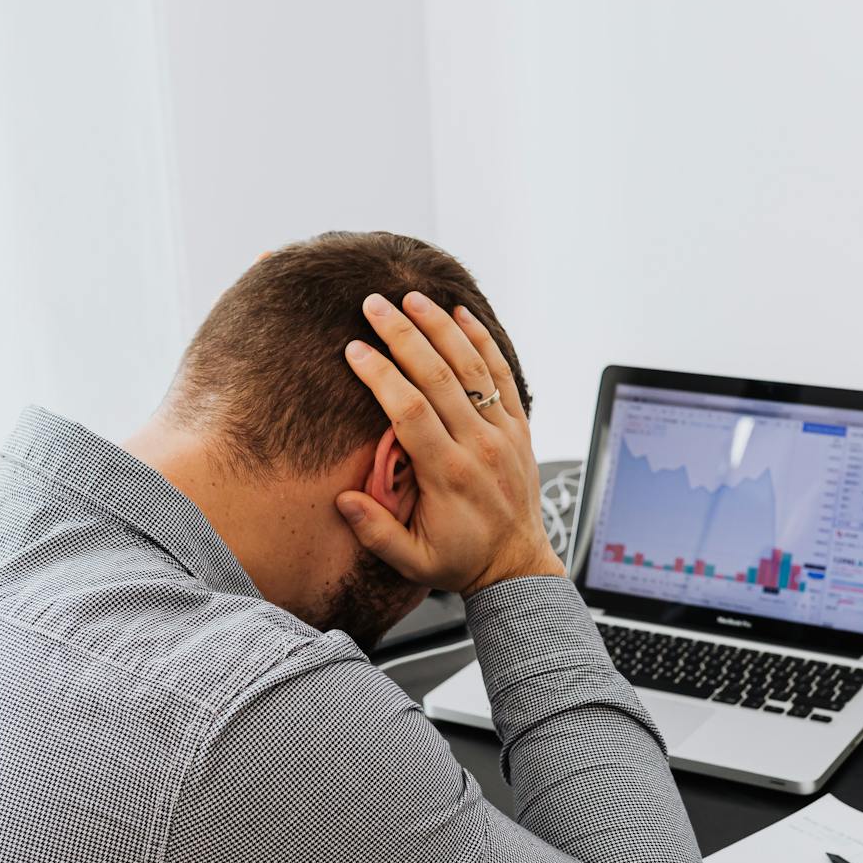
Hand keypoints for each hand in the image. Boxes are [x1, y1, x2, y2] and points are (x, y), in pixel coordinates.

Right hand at [336, 292, 565, 595]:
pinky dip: (483, 340)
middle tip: (373, 304)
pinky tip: (461, 314)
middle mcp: (479, 445)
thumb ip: (376, 532)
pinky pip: (503, 374)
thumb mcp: (413, 561)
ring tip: (411, 297)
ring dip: (440, 327)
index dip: (381, 376)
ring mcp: (503, 432)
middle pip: (439, 377)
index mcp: (448, 475)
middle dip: (403, 335)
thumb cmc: (461, 560)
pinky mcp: (519, 426)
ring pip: (472, 367)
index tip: (354, 349)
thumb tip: (343, 499)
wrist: (517, 565)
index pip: (410, 411)